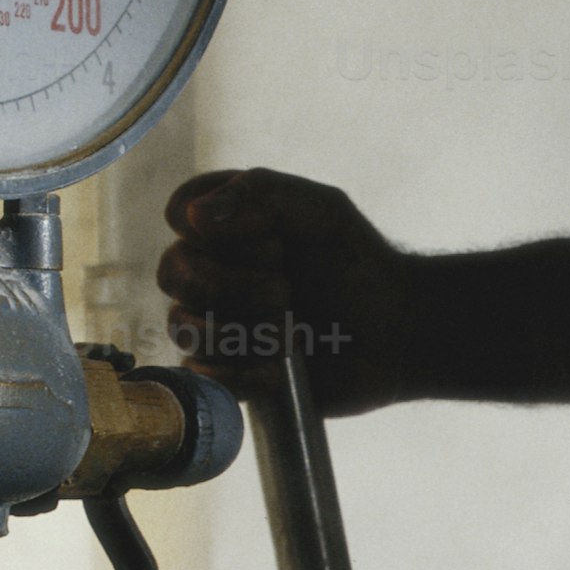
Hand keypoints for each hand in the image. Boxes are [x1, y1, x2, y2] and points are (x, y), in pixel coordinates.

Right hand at [161, 169, 420, 408]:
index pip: (181, 212)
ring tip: (289, 331)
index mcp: (227, 223)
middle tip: (285, 290)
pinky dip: (240, 373)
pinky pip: (202, 376)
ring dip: (239, 329)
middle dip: (230, 284)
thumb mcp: (321, 211)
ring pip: (183, 325)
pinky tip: (278, 369)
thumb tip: (195, 217)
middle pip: (174, 271)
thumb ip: (262, 193)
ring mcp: (216, 322)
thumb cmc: (357, 263)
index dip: (218, 228)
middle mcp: (211, 270)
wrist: (396, 331)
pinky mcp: (229, 371)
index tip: (270, 236)